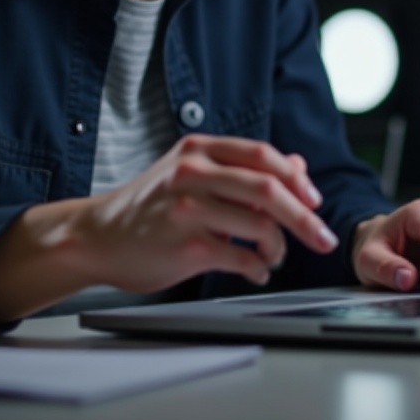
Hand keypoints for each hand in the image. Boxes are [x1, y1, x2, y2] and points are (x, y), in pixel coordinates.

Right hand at [70, 134, 338, 292]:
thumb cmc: (151, 204)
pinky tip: (256, 271)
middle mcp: (193, 172)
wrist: (96, 235)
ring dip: (277, 247)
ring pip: (258, 226)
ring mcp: (187, 209)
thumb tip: (298, 165)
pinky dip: (257, 268)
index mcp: (199, 148)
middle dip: (304, 218)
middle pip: (268, 189)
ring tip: (273, 256)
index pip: (262, 155)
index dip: (296, 178)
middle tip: (323, 239)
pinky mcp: (184, 246)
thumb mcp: (193, 171)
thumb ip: (243, 167)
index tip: (314, 201)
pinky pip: (240, 258)